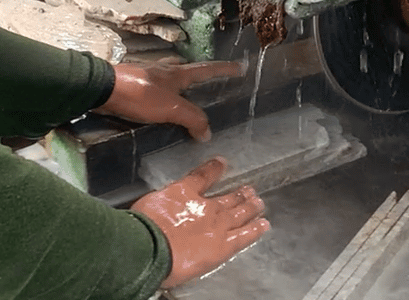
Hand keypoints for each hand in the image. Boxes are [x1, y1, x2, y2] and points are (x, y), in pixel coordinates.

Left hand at [94, 61, 243, 141]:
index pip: (208, 70)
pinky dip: (166, 101)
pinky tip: (163, 112)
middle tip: (213, 88)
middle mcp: (165, 72)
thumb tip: (207, 132)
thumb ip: (192, 118)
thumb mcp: (171, 108)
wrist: (103, 90)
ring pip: (172, 83)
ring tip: (189, 104)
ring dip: (182, 91)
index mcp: (178, 73)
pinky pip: (157, 94)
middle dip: (202, 80)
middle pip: (189, 74)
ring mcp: (149, 78)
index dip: (224, 69)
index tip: (240, 67)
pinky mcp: (135, 88)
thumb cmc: (140, 95)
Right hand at [132, 157, 269, 287]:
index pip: (202, 175)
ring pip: (240, 213)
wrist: (152, 246)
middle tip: (250, 190)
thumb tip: (157, 206)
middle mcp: (206, 206)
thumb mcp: (149, 202)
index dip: (213, 168)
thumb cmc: (144, 225)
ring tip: (259, 203)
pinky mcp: (225, 245)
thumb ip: (159, 203)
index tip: (222, 162)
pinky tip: (264, 224)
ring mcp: (218, 226)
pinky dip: (255, 229)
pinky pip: (244, 235)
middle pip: (227, 197)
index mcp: (185, 192)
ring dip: (251, 207)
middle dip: (239, 193)